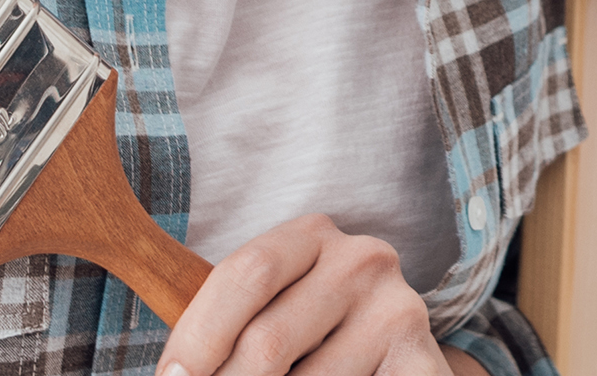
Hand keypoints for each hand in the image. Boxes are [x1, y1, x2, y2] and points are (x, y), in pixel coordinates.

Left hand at [156, 214, 473, 375]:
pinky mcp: (421, 359)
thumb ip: (227, 329)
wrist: (393, 365)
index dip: (199, 335)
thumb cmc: (312, 344)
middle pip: (267, 341)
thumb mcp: (271, 315)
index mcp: (313, 235)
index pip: (245, 273)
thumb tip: (175, 372)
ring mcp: (398, 308)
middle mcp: (361, 259)